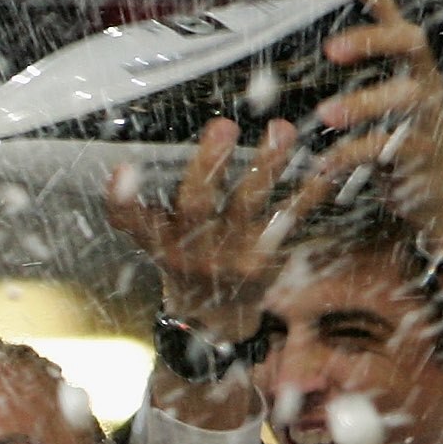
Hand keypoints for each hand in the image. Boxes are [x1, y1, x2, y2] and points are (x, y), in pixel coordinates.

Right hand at [107, 116, 326, 333]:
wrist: (217, 317)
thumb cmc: (184, 257)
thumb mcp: (152, 238)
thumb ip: (135, 209)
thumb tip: (119, 168)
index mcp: (157, 240)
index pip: (130, 219)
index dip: (122, 198)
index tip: (121, 170)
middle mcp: (191, 250)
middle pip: (196, 204)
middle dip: (209, 163)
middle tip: (222, 126)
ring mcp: (230, 256)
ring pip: (247, 204)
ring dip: (266, 166)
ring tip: (281, 130)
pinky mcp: (266, 260)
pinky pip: (289, 219)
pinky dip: (308, 192)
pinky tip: (323, 166)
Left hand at [302, 0, 442, 262]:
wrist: (436, 193)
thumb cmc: (395, 140)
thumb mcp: (374, 100)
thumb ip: (347, 77)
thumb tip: (289, 54)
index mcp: (404, 57)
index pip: (383, 4)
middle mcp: (422, 77)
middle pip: (408, 40)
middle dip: (372, 39)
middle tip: (331, 50)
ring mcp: (426, 114)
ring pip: (403, 95)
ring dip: (363, 102)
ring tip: (326, 114)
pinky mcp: (421, 152)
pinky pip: (388, 146)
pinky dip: (353, 154)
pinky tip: (324, 164)